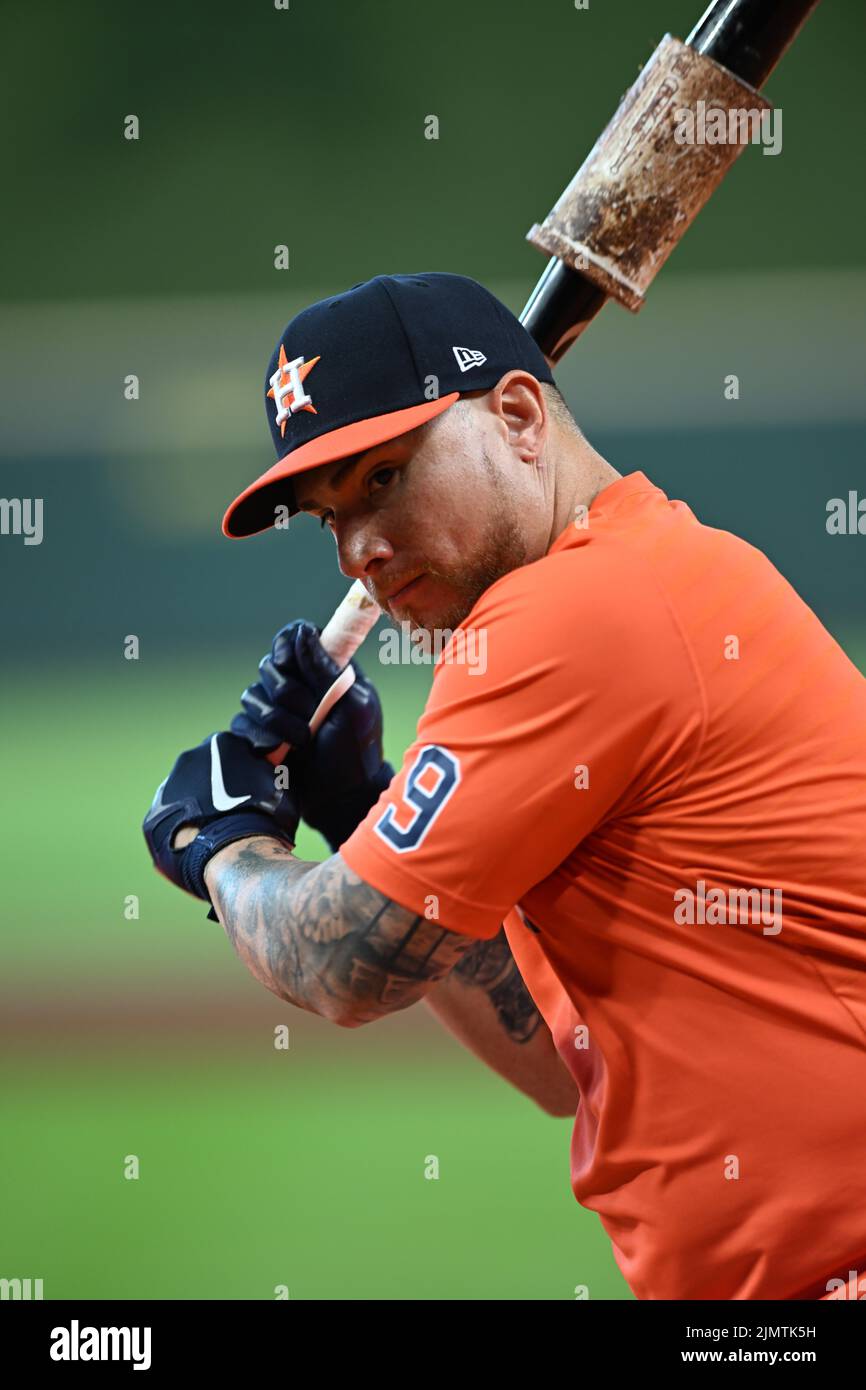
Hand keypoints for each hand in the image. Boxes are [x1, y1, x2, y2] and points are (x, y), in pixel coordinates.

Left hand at [142, 730, 299, 901]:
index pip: (232, 753)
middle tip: (236, 815)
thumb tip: (272, 768)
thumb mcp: (281, 785)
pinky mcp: (153, 817)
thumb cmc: (266, 817)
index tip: (252, 791)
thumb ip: (270, 772)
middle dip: (217, 790)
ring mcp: (168, 787)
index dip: (244, 773)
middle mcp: (189, 758)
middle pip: (205, 772)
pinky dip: (184, 832)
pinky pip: (172, 824)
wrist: (232, 851)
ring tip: (219, 836)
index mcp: (221, 744)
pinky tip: (201, 848)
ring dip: (199, 811)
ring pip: (186, 798)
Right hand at [231, 619, 393, 851]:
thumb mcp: (351, 706)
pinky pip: (241, 722)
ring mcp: (278, 711)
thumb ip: (325, 669)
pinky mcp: (260, 735)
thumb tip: (303, 631)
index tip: (287, 662)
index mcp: (326, 670)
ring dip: (276, 719)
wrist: (341, 799)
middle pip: (269, 666)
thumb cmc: (356, 751)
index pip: (294, 638)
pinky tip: (276, 749)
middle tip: (311, 714)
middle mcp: (299, 686)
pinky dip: (258, 735)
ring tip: (302, 740)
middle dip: (287, 692)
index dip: (285, 645)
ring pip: (251, 695)